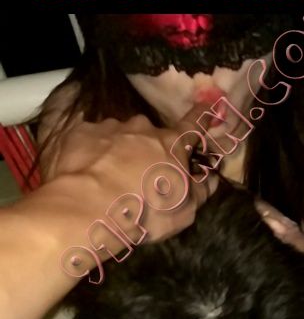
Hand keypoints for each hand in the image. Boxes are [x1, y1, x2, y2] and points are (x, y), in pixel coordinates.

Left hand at [46, 108, 217, 258]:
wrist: (89, 207)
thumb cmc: (145, 211)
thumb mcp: (183, 211)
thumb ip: (199, 191)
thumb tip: (210, 178)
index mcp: (171, 144)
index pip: (192, 124)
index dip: (201, 116)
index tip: (206, 107)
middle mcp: (142, 128)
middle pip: (149, 134)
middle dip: (147, 149)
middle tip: (137, 175)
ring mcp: (109, 127)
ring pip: (117, 136)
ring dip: (116, 151)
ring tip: (106, 178)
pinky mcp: (80, 133)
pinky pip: (89, 140)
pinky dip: (90, 154)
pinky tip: (84, 173)